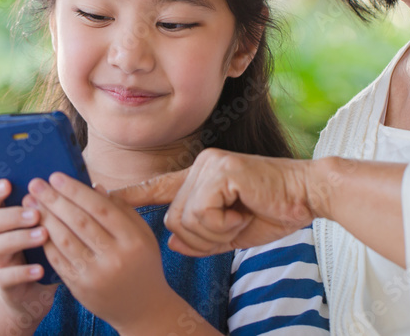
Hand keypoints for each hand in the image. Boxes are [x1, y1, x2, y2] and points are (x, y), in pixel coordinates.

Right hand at [0, 179, 57, 323]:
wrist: (35, 289)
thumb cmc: (49, 248)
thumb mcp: (54, 226)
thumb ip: (65, 206)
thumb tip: (95, 187)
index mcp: (7, 216)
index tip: (9, 183)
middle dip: (11, 214)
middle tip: (36, 213)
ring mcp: (0, 261)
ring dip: (20, 238)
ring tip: (43, 235)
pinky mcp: (5, 284)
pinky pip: (7, 278)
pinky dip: (23, 272)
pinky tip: (40, 269)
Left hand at [26, 173, 176, 330]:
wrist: (142, 308)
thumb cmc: (143, 264)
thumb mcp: (143, 235)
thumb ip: (122, 210)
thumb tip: (95, 186)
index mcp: (133, 240)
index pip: (101, 208)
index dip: (76, 190)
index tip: (56, 176)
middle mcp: (114, 257)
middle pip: (79, 221)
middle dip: (54, 200)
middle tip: (36, 184)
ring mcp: (95, 275)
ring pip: (64, 240)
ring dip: (45, 218)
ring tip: (31, 202)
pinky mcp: (80, 288)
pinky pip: (58, 260)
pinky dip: (46, 241)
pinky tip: (37, 226)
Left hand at [111, 148, 315, 255]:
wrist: (308, 195)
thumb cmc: (276, 211)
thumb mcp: (232, 232)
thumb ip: (202, 237)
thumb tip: (173, 244)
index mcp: (201, 177)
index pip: (159, 187)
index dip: (131, 196)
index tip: (102, 196)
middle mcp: (200, 165)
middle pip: (173, 220)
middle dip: (203, 238)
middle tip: (236, 225)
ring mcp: (209, 164)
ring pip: (185, 219)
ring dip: (215, 232)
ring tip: (244, 215)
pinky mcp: (220, 170)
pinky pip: (202, 213)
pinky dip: (223, 224)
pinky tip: (246, 209)